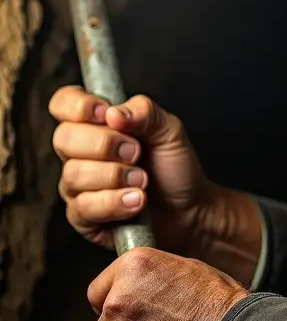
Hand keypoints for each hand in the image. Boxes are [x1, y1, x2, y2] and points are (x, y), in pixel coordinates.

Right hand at [50, 87, 261, 284]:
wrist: (190, 209)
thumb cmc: (175, 168)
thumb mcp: (169, 131)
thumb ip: (144, 112)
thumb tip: (114, 112)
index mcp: (97, 125)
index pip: (64, 103)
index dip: (78, 106)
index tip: (105, 114)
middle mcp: (80, 153)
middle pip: (64, 138)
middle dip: (105, 144)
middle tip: (136, 152)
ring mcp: (78, 186)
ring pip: (74, 174)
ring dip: (116, 176)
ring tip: (142, 180)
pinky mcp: (82, 217)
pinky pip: (84, 207)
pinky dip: (116, 202)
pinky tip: (136, 201)